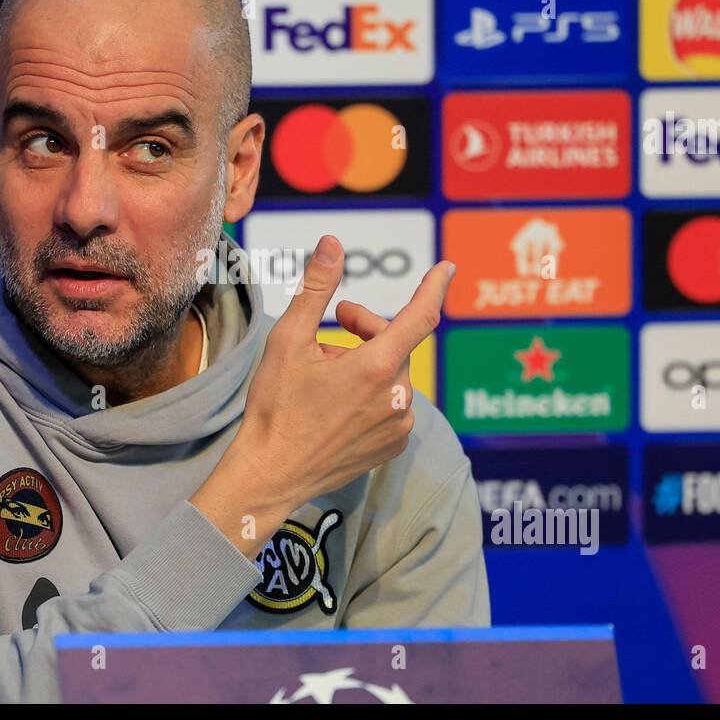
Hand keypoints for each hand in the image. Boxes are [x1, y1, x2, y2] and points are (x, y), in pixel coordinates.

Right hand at [191, 235, 454, 554]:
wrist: (271, 476)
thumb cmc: (276, 407)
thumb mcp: (288, 341)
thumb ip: (316, 288)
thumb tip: (332, 243)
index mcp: (377, 367)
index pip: (421, 316)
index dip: (434, 288)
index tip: (447, 268)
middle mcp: (398, 397)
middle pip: (395, 344)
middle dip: (368, 328)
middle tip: (336, 321)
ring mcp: (399, 425)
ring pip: (391, 375)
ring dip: (366, 363)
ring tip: (326, 372)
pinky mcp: (393, 446)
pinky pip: (391, 405)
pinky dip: (371, 394)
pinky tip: (337, 402)